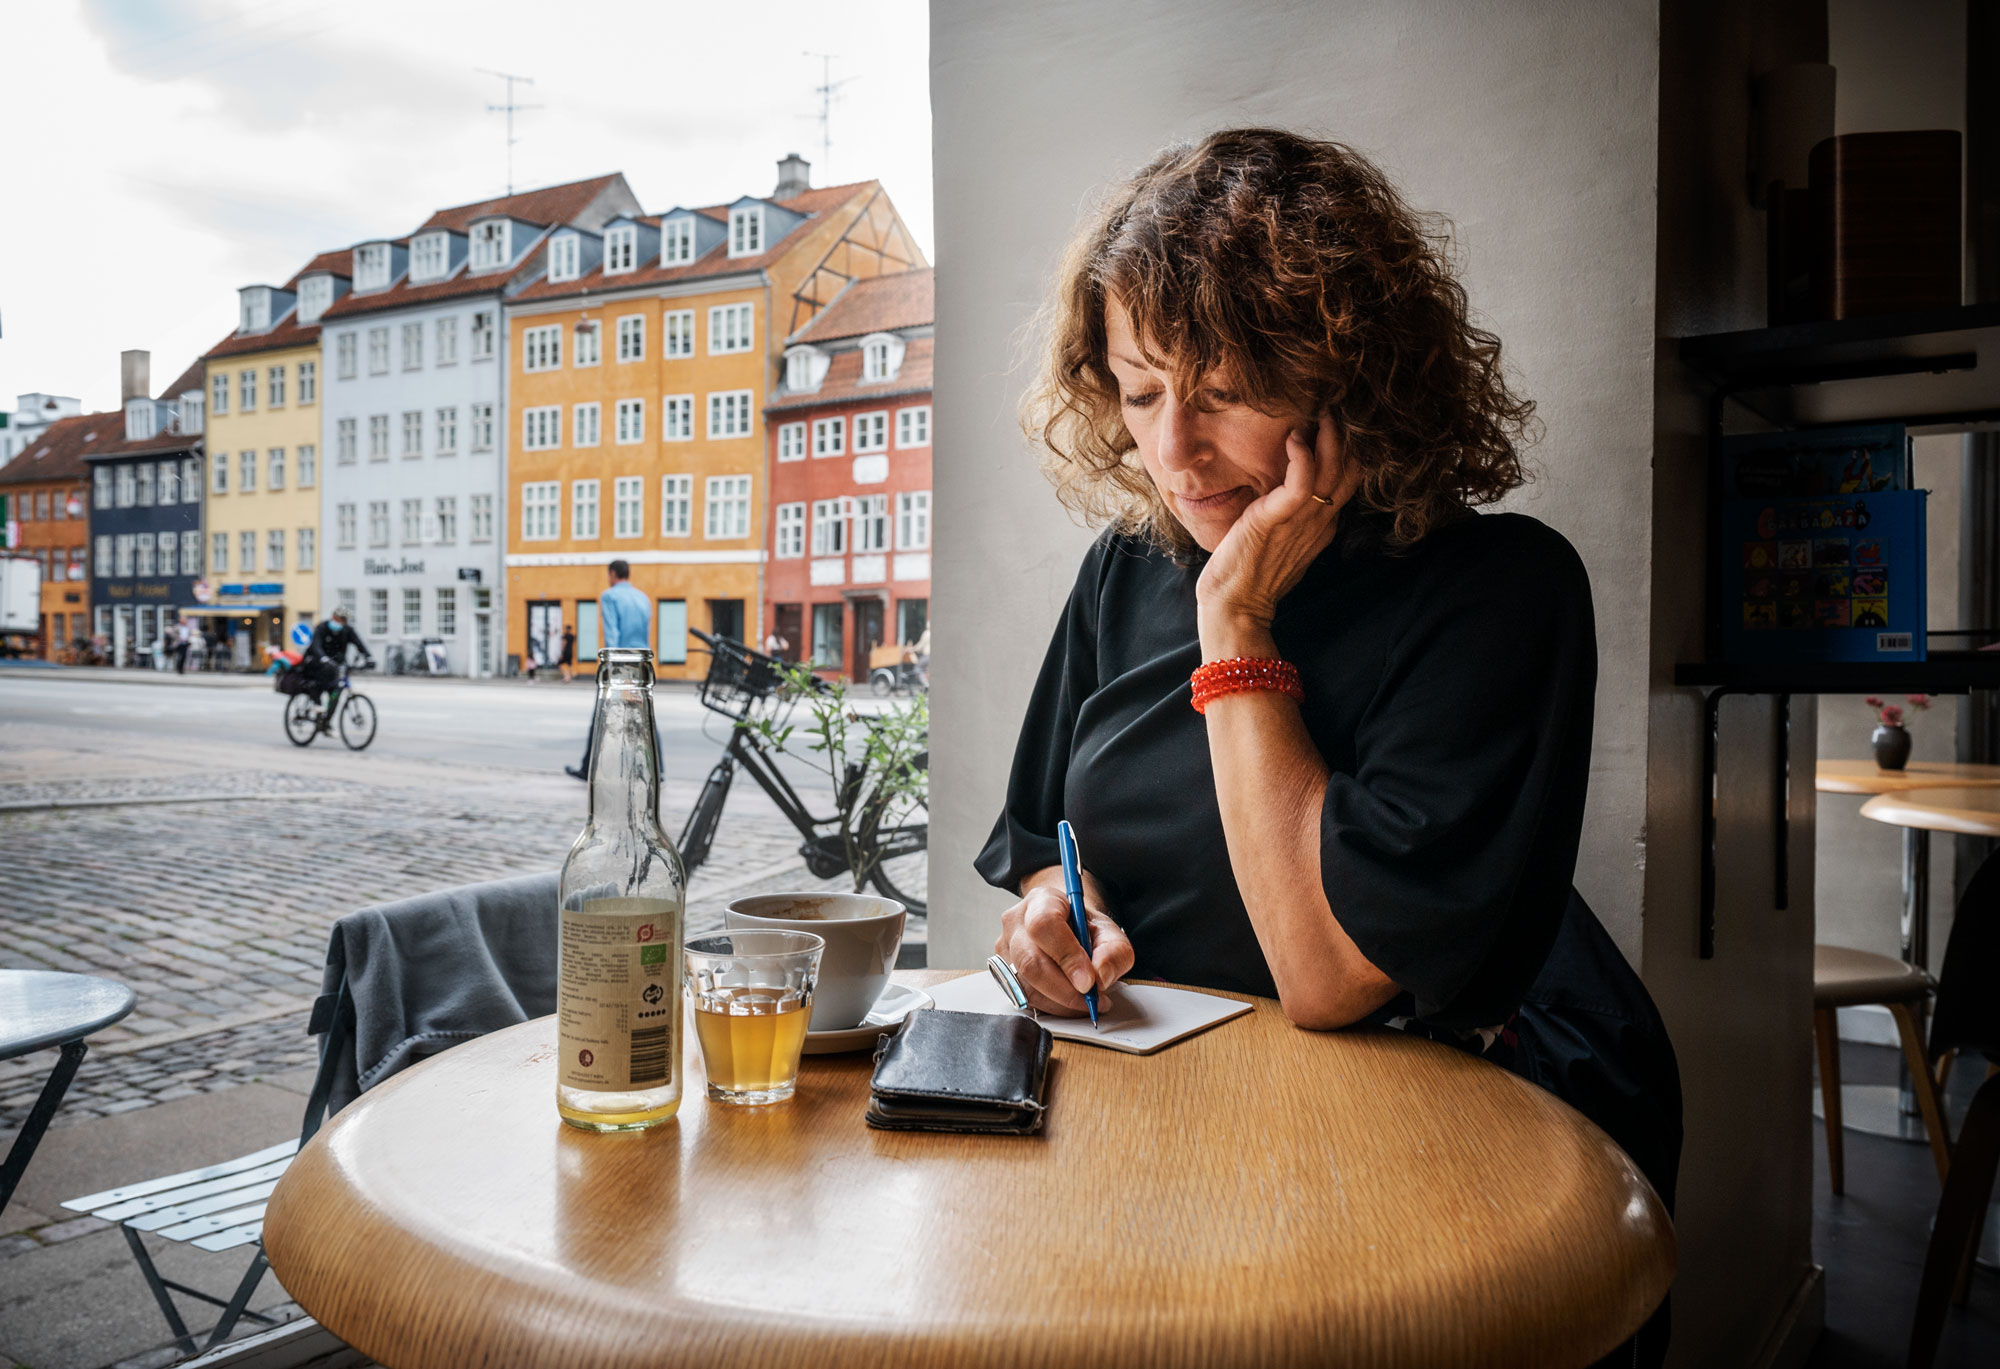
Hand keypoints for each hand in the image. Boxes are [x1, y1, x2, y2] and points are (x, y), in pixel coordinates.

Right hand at [994, 880, 1134, 1015]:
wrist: (1066, 927)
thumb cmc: (1084, 928)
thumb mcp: (1110, 933)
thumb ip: (1114, 952)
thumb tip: (1100, 978)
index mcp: (1041, 901)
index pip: (1044, 925)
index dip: (1066, 956)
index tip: (1089, 981)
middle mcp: (1016, 923)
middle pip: (1030, 961)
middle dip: (1065, 990)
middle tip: (1093, 1000)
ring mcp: (1005, 950)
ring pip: (1026, 986)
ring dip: (1061, 1003)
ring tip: (1088, 1002)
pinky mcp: (1004, 974)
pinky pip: (1026, 998)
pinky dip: (1053, 1007)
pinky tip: (1072, 1003)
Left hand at [1194, 414, 1361, 649]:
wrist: (1234, 606)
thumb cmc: (1250, 574)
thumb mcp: (1282, 540)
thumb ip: (1292, 516)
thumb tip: (1289, 492)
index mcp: (1323, 523)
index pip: (1349, 477)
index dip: (1349, 446)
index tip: (1339, 417)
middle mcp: (1320, 520)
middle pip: (1351, 469)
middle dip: (1349, 435)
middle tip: (1338, 403)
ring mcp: (1302, 520)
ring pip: (1333, 470)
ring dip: (1331, 436)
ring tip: (1324, 410)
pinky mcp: (1276, 519)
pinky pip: (1302, 482)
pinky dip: (1302, 455)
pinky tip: (1294, 437)